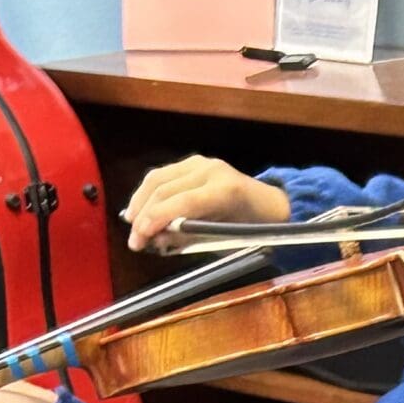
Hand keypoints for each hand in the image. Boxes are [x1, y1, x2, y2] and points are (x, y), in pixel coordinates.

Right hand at [123, 155, 291, 252]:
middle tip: (134, 240)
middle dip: (143, 215)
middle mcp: (210, 171)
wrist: (271, 203)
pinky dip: (148, 192)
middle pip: (164, 189)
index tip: (140, 238)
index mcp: (225, 191)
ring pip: (158, 178)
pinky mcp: (193, 162)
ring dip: (140, 201)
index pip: (182, 203)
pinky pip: (163, 175)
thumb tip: (157, 240)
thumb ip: (193, 237)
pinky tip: (140, 208)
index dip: (156, 220)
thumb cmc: (253, 228)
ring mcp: (200, 163)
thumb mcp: (228, 239)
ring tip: (132, 224)